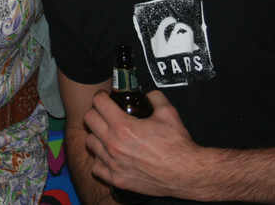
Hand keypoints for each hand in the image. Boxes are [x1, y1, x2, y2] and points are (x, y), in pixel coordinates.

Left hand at [83, 90, 199, 198]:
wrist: (186, 173)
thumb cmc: (177, 144)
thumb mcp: (168, 112)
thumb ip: (154, 97)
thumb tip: (146, 94)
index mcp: (123, 126)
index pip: (98, 103)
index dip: (101, 96)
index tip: (105, 97)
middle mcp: (113, 144)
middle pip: (89, 120)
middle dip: (96, 112)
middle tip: (105, 112)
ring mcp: (113, 163)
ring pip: (90, 143)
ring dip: (96, 135)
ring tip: (107, 133)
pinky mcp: (117, 179)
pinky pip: (96, 167)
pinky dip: (100, 159)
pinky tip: (110, 155)